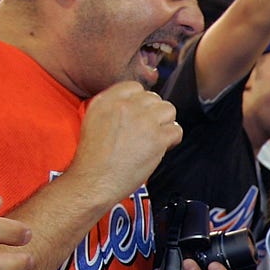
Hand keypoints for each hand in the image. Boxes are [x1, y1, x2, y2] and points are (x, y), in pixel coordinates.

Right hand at [68, 81, 181, 202]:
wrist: (93, 181)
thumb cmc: (93, 159)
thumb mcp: (93, 121)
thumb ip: (112, 108)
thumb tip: (134, 105)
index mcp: (107, 100)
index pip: (135, 87)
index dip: (141, 102)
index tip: (139, 115)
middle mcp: (126, 106)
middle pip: (154, 98)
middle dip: (154, 114)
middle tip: (147, 131)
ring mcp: (143, 121)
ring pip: (169, 110)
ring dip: (165, 124)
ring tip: (155, 138)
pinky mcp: (157, 138)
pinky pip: (176, 130)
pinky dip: (172, 140)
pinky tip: (161, 148)